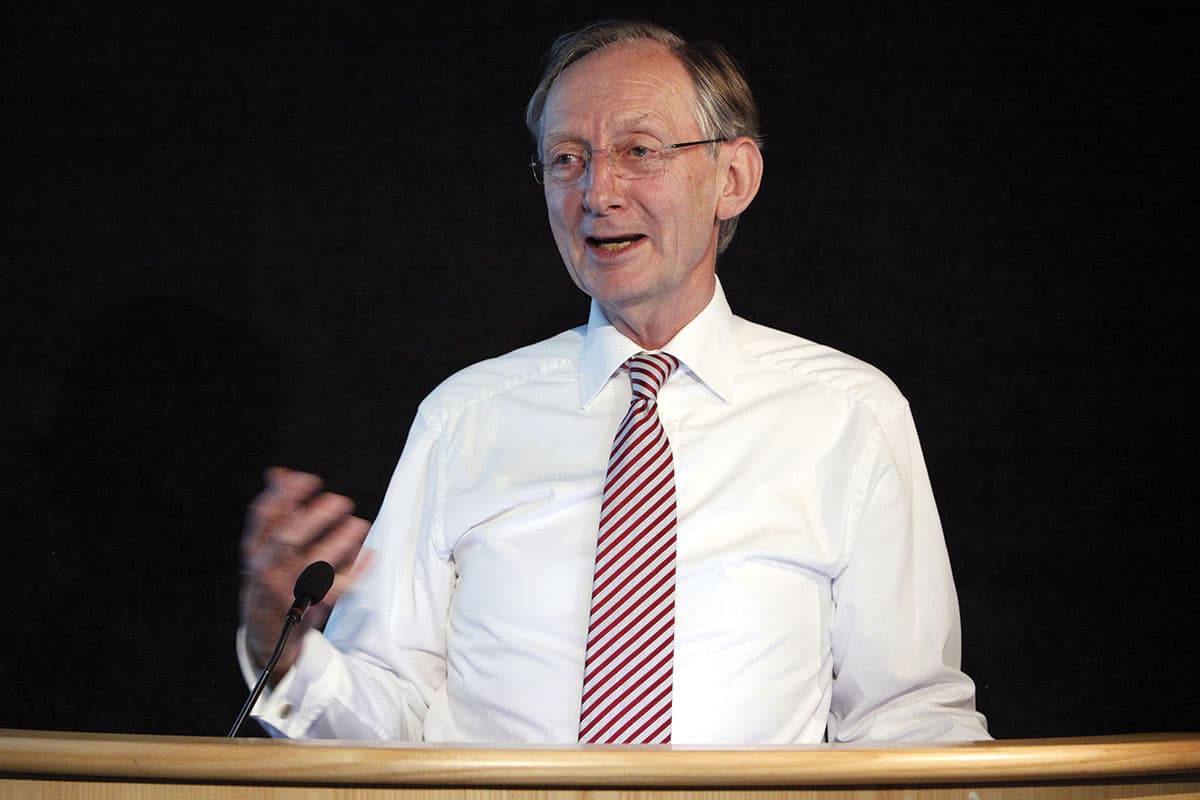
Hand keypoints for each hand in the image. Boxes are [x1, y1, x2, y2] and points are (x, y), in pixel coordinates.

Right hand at [240, 467, 371, 678]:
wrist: (267, 632)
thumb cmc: (271, 575)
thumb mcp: (263, 547)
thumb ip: (275, 511)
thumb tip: (278, 472)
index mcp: (254, 549)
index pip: (263, 515)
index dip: (286, 493)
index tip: (312, 480)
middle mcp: (266, 569)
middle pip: (287, 539)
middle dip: (314, 518)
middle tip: (341, 501)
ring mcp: (286, 590)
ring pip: (313, 567)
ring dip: (338, 544)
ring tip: (359, 525)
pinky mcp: (308, 609)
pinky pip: (335, 590)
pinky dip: (355, 572)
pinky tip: (370, 554)